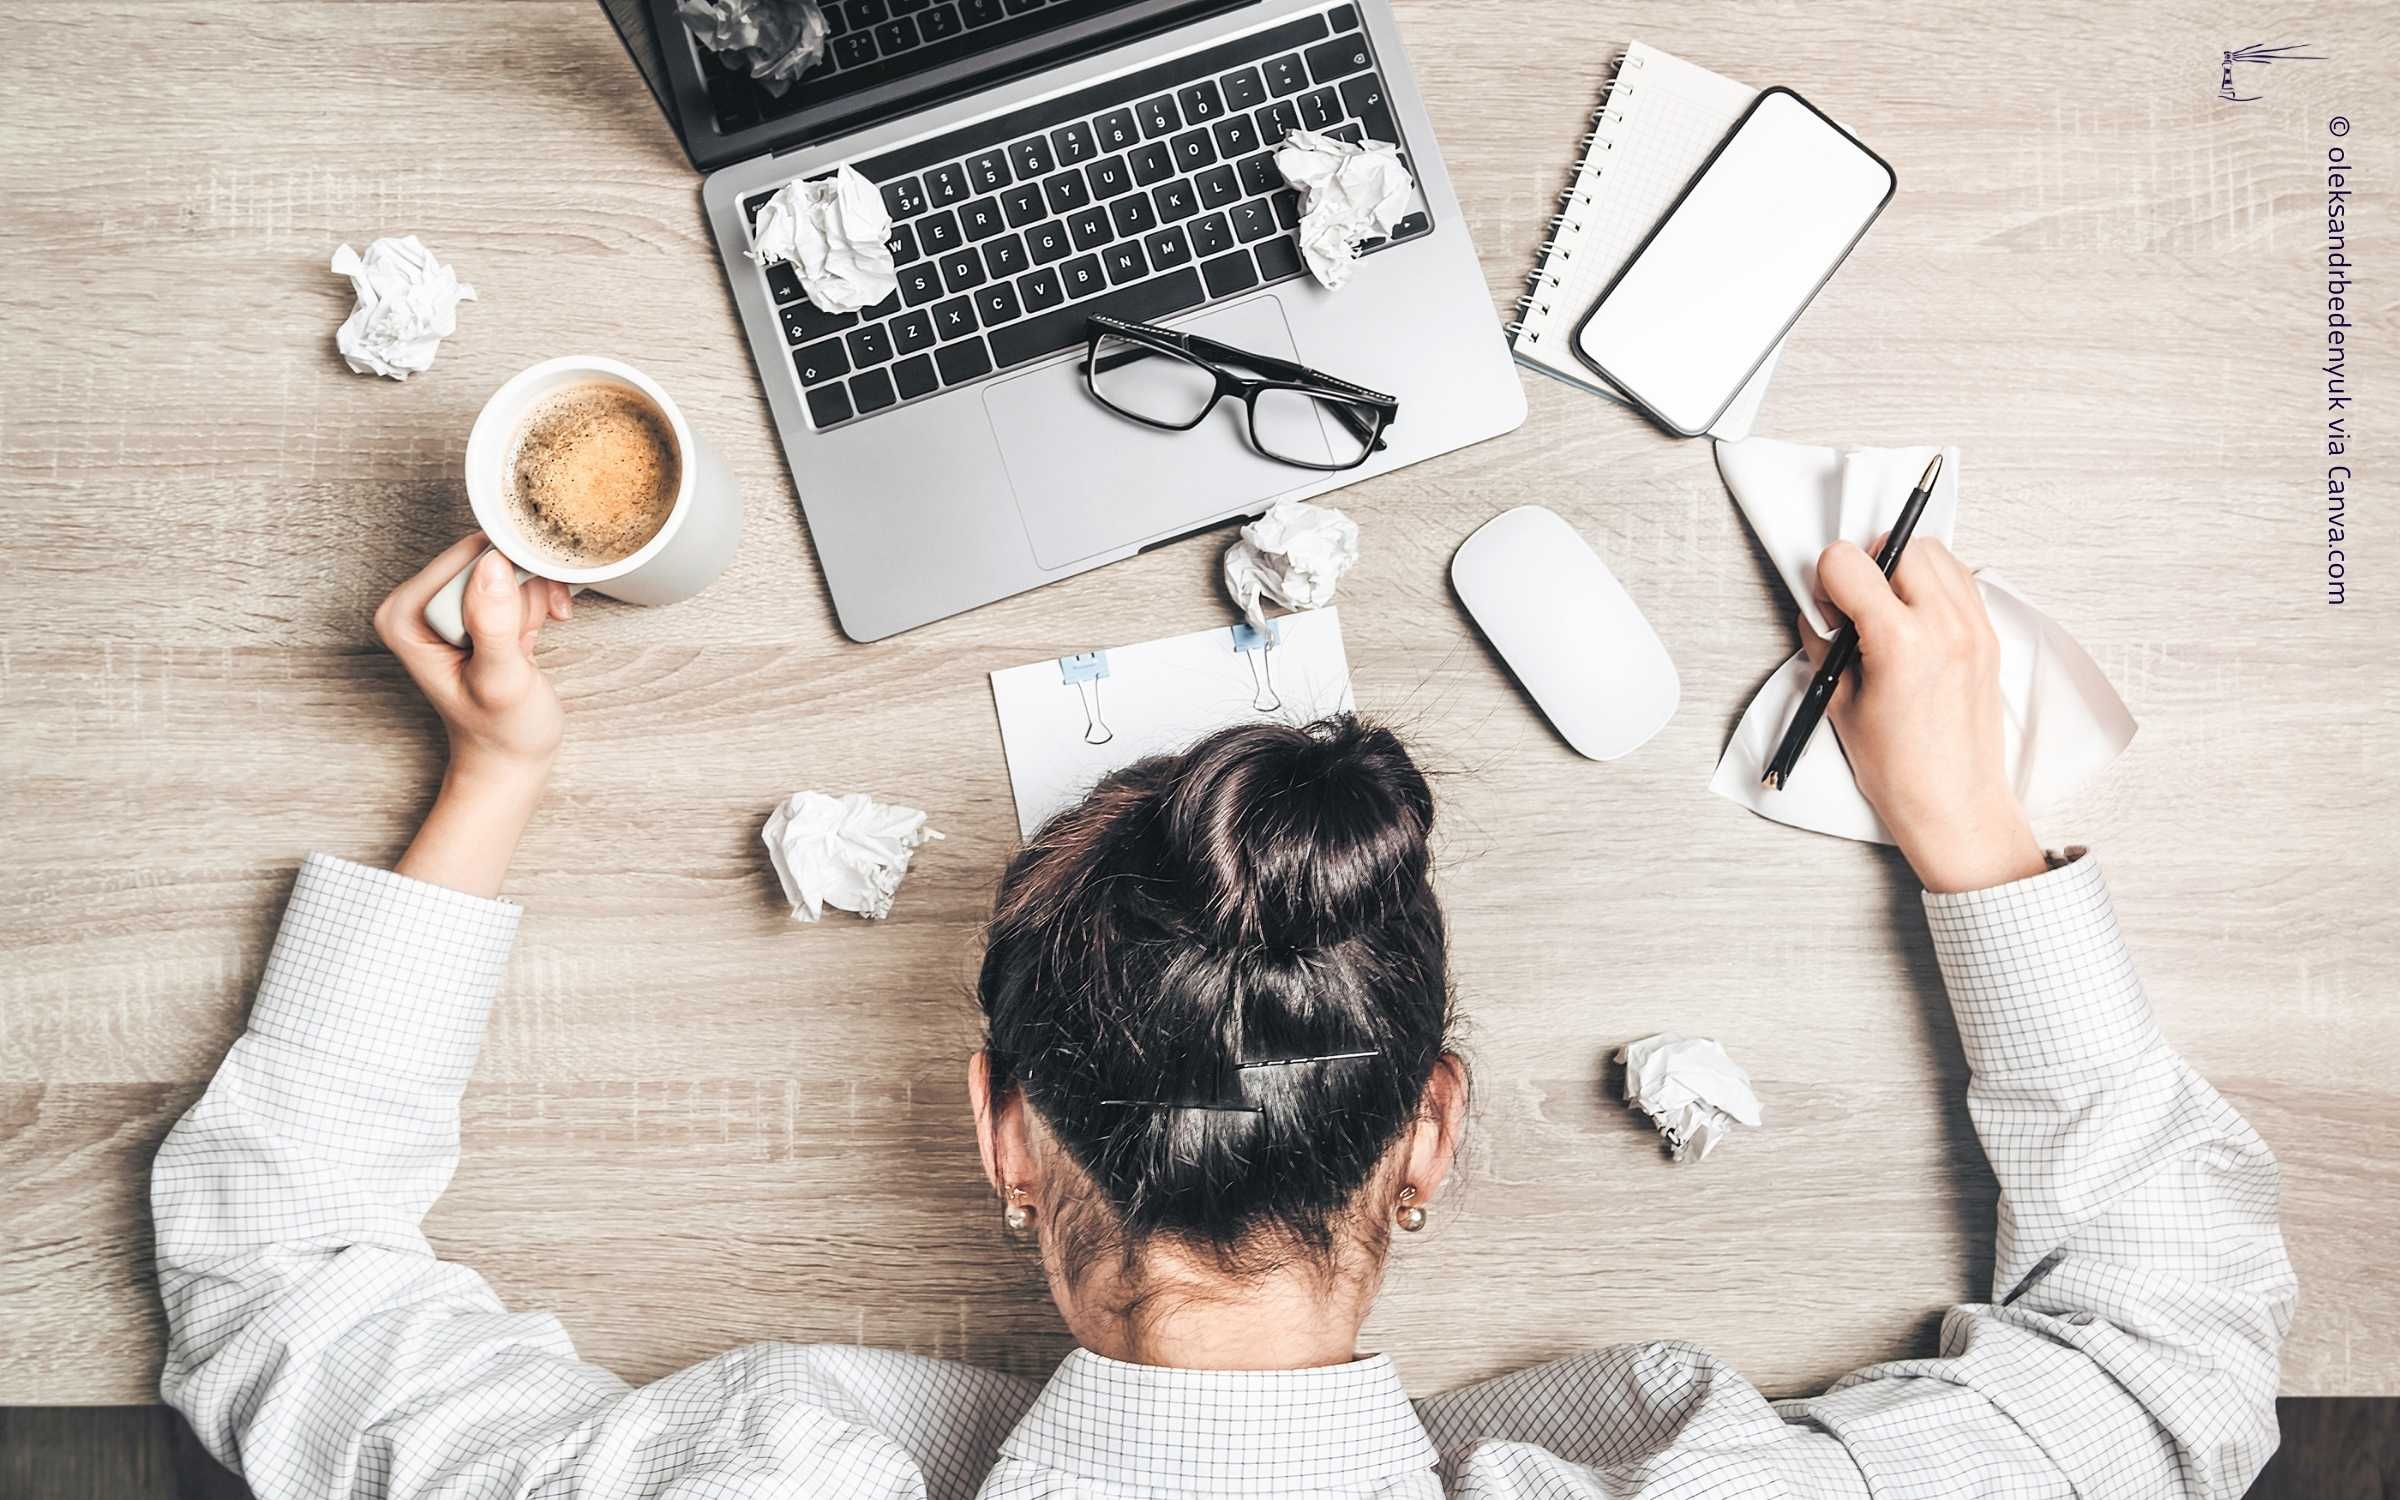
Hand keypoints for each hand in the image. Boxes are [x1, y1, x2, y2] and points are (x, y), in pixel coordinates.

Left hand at [372, 534, 573, 895]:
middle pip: (488, 555)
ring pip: (507, 564)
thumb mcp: (501, 681)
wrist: (509, 759)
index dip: (509, 574)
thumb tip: (493, 566)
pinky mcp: (472, 609)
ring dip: (535, 595)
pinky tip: (541, 628)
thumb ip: (494, 625)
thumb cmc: (501, 732)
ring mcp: (446, 605)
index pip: (466, 556)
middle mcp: (418, 603)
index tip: (531, 610)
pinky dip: (538, 599)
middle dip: (524, 587)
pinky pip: (513, 577)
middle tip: (536, 628)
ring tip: (534, 638)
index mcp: (404, 614)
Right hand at [1806, 535, 2046, 893]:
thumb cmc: (1899, 769)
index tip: (1829, 608)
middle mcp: (1944, 625)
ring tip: (1888, 611)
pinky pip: (1960, 579)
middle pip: (1898, 543)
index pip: (1849, 562)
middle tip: (1857, 606)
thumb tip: (1820, 612)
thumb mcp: (1839, 703)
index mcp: (1900, 643)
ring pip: (1935, 552)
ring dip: (1903, 568)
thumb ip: (1825, 645)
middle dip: (1868, 565)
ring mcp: (1974, 628)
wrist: (1955, 804)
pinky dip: (1932, 585)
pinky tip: (1915, 621)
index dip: (1827, 581)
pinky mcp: (1989, 636)